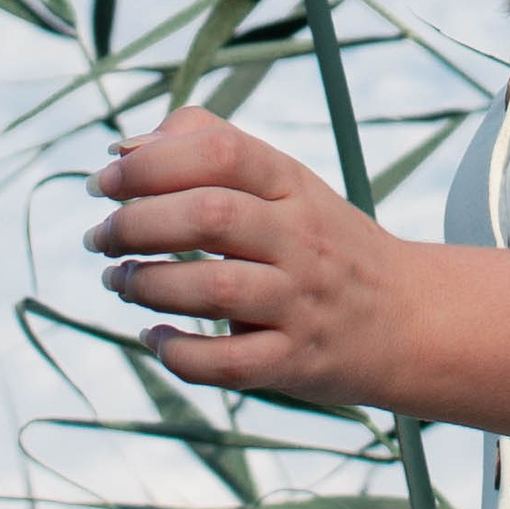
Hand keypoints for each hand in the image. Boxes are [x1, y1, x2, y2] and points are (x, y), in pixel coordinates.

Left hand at [86, 106, 408, 406]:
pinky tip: (155, 337)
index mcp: (293, 184)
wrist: (410, 319)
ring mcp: (301, 302)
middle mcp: (301, 239)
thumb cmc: (323, 243)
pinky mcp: (296, 361)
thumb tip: (124, 148)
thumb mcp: (287, 182)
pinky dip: (178, 352)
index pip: (220, 151)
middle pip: (209, 217)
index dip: (149, 162)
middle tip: (100, 238)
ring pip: (213, 290)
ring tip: (119, 282)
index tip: (104, 182)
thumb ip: (211, 145)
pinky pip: (227, 363)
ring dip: (146, 286)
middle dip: (135, 225)